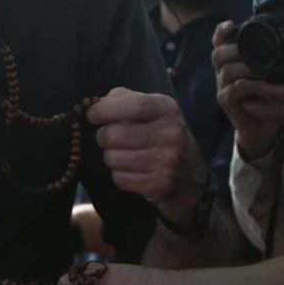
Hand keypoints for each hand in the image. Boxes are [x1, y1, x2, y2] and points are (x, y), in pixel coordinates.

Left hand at [91, 88, 207, 228]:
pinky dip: (120, 175)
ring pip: (112, 158)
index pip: (133, 105)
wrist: (192, 177)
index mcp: (167, 109)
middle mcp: (171, 134)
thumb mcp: (152, 110)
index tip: (92, 115)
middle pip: (114, 135)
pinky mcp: (159, 185)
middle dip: (104, 137)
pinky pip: (119, 178)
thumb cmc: (161, 135)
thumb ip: (125, 99)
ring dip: (112, 157)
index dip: (106, 110)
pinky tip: (134, 171)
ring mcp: (167, 161)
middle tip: (111, 138)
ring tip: (126, 155)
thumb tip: (99, 104)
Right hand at [212, 21, 280, 158]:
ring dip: (245, 68)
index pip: (218, 43)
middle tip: (255, 51)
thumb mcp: (268, 74)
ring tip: (263, 70)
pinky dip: (244, 86)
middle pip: (217, 54)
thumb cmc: (265, 97)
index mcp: (230, 63)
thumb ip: (269, 60)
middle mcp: (222, 73)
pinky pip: (231, 90)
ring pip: (226, 71)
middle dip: (235, 50)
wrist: (261, 127)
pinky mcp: (226, 102)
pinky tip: (258, 85)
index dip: (221, 32)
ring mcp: (222, 88)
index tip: (231, 23)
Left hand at [215, 22, 283, 149]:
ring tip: (240, 82)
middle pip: (257, 106)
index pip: (272, 93)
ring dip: (248, 100)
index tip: (240, 76)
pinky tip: (254, 93)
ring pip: (258, 111)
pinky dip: (257, 105)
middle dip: (243, 94)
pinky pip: (265, 114)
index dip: (255, 86)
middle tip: (234, 77)